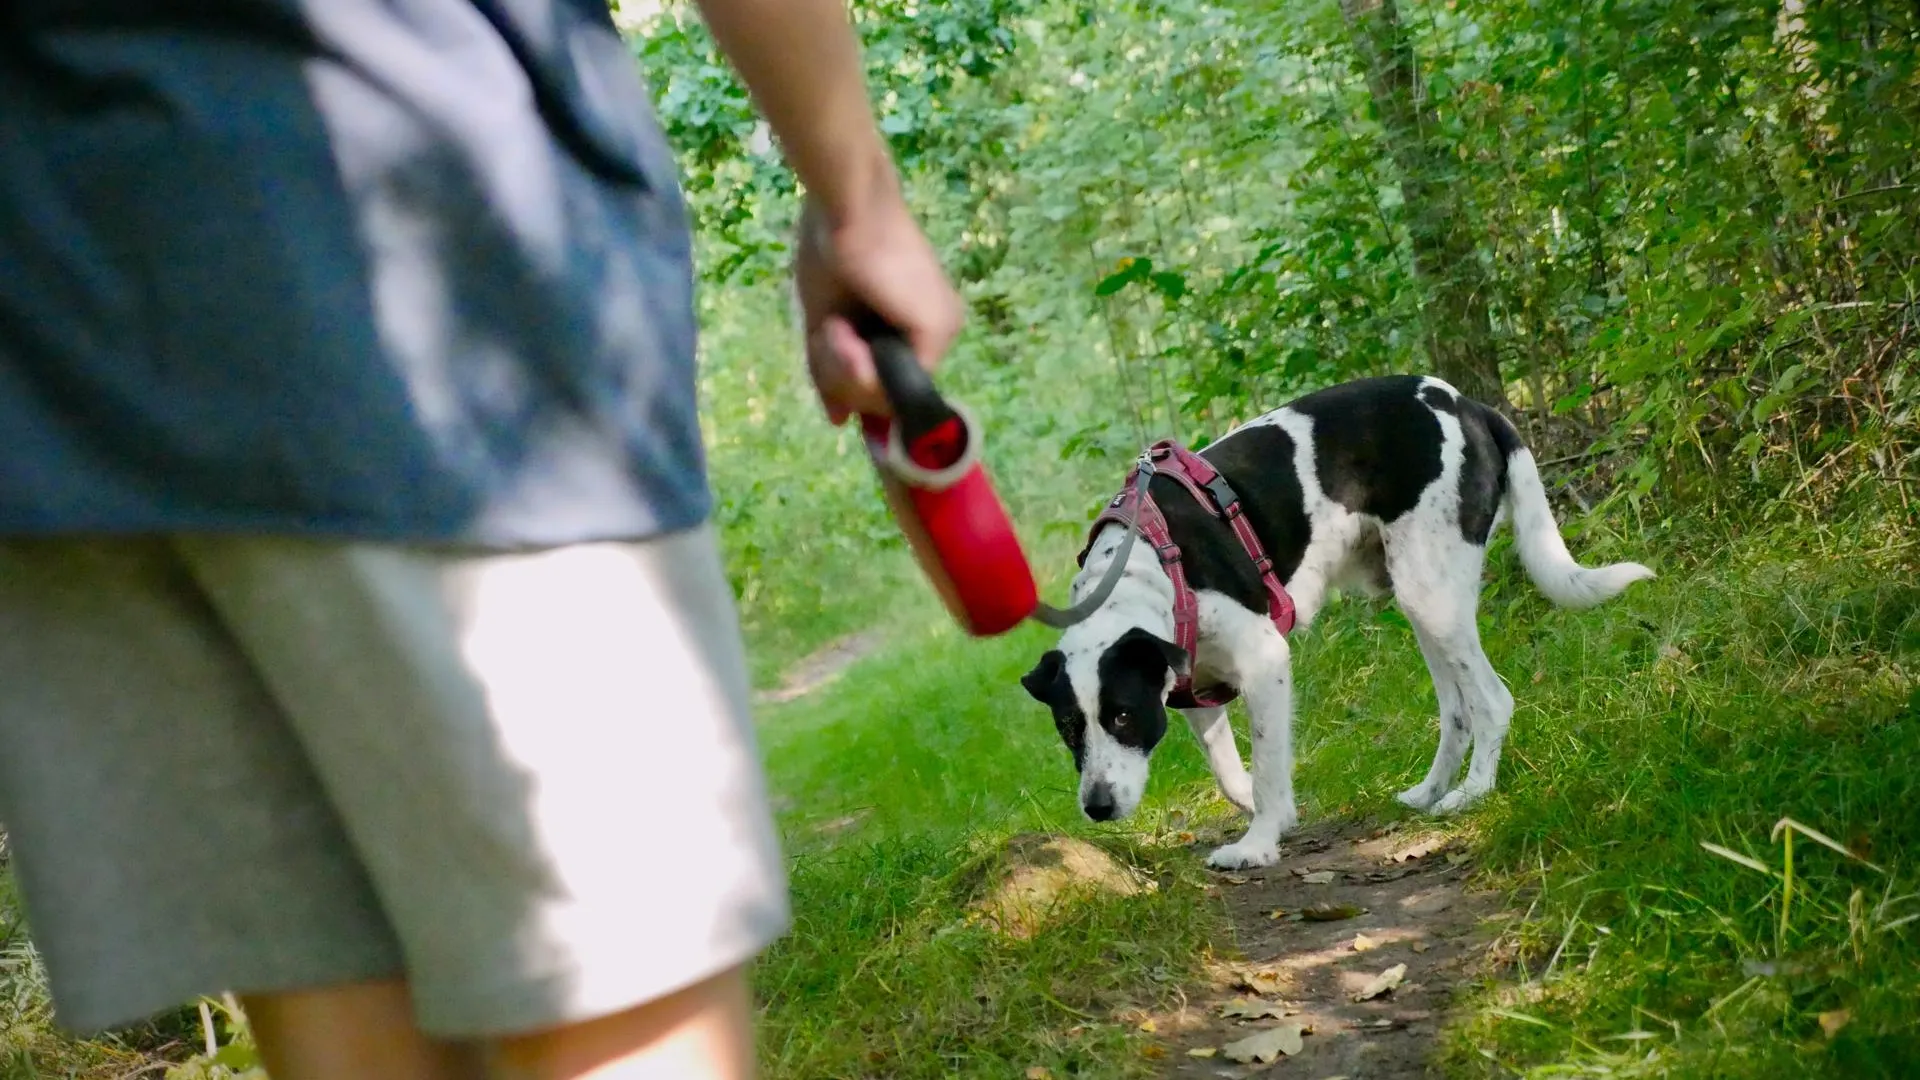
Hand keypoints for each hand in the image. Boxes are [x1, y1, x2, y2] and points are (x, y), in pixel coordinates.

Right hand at [793, 188, 963, 425]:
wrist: (844, 208)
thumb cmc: (832, 251)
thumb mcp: (826, 325)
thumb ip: (834, 374)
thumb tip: (839, 421)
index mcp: (916, 327)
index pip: (886, 385)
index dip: (851, 382)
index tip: (828, 351)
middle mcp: (938, 333)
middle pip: (884, 396)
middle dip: (842, 375)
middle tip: (828, 330)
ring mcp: (942, 334)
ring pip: (885, 396)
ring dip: (843, 368)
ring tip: (834, 324)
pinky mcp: (936, 332)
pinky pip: (888, 385)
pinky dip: (855, 365)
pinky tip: (844, 328)